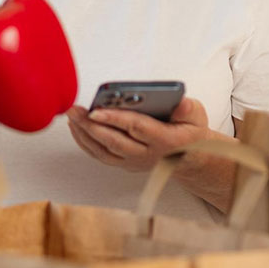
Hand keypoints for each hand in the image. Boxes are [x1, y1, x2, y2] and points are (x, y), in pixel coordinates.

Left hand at [65, 97, 212, 171]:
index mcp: (166, 141)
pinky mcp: (125, 164)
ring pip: (104, 151)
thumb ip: (188, 109)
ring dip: (84, 134)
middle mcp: (148, 155)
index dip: (115, 119)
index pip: (137, 128)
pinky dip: (85, 142)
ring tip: (71, 116)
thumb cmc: (190, 131)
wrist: (189, 158)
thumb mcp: (197, 116)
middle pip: (115, 141)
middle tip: (74, 110)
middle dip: (91, 126)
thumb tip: (179, 104)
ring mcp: (135, 162)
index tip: (96, 110)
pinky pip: (101, 155)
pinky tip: (76, 127)